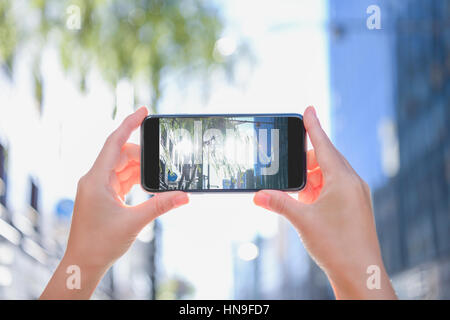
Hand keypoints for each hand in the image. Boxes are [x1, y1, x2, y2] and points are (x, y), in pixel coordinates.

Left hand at [41, 107, 188, 298]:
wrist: (84, 262)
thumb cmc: (100, 243)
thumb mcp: (134, 222)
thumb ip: (160, 205)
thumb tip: (184, 196)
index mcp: (96, 179)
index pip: (114, 142)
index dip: (130, 124)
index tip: (144, 111)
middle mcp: (95, 179)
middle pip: (122, 154)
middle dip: (144, 155)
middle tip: (165, 160)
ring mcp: (99, 187)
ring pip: (123, 167)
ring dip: (142, 169)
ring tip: (161, 175)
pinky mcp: (104, 195)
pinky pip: (122, 179)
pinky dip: (137, 179)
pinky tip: (150, 185)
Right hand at [253, 106, 396, 299]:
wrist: (360, 274)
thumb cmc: (336, 246)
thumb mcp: (302, 220)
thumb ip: (278, 203)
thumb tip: (256, 195)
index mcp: (343, 179)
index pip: (324, 145)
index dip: (313, 126)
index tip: (308, 109)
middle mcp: (353, 183)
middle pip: (326, 159)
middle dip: (305, 161)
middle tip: (288, 169)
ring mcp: (356, 195)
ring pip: (330, 174)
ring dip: (311, 179)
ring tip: (297, 192)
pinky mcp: (356, 206)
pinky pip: (336, 187)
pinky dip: (319, 189)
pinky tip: (309, 201)